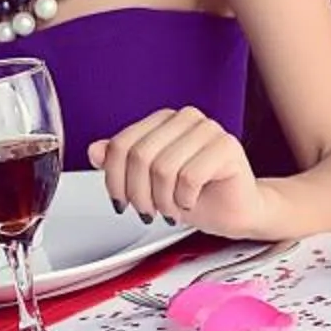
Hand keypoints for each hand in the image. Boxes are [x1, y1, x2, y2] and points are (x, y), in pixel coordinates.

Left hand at [90, 108, 274, 237]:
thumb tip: (94, 150)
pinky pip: (190, 176)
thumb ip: (122, 163)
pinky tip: (190, 202)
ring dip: (163, 200)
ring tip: (171, 209)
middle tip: (149, 212)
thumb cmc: (195, 195)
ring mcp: (208, 129)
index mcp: (162, 120)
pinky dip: (185, 199)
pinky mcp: (227, 146)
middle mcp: (185, 118)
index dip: (114, 179)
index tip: (121, 201)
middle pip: (140, 156)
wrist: (235, 210)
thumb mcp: (148, 182)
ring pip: (164, 168)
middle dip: (139, 194)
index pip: (122, 144)